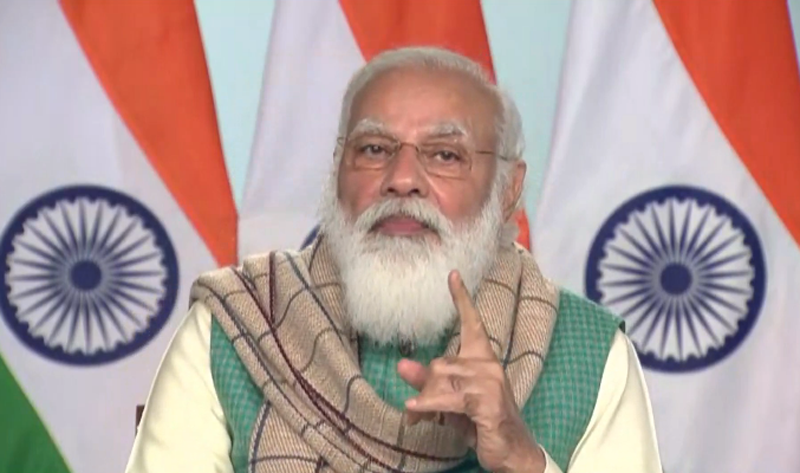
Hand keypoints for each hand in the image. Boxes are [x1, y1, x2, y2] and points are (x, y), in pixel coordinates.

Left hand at [398, 271, 545, 472]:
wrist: (511, 451)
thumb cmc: (479, 422)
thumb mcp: (449, 400)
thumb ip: (427, 382)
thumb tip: (401, 365)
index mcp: (482, 358)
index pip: (472, 322)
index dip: (461, 298)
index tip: (452, 274)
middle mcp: (488, 365)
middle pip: (440, 363)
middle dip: (426, 388)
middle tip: (417, 409)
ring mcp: (490, 382)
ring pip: (441, 379)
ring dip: (426, 401)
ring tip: (422, 417)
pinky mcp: (487, 401)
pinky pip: (449, 397)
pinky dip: (429, 405)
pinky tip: (414, 412)